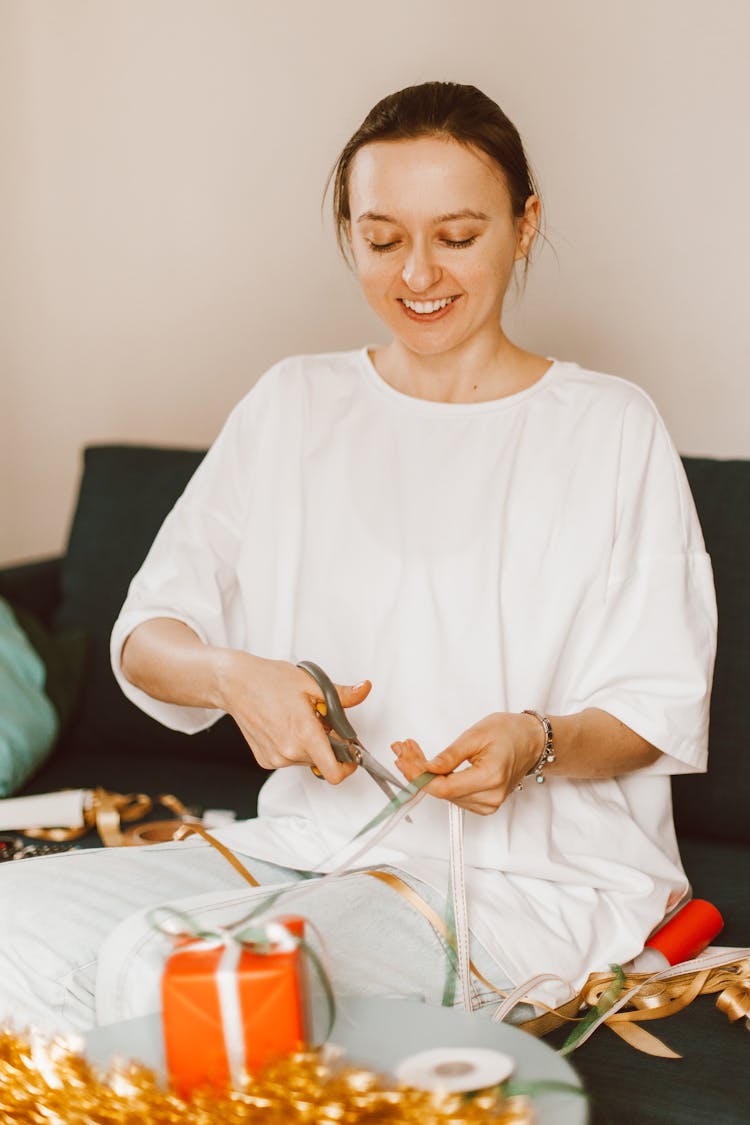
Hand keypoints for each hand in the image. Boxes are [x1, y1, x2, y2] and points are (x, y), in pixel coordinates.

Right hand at [216, 651, 371, 783]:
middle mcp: (289, 752)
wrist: (236, 684)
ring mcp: (275, 758)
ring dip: (310, 745)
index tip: (351, 754)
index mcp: (304, 734)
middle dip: (328, 744)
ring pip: (307, 760)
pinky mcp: (265, 760)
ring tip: (299, 719)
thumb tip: (363, 690)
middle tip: (319, 720)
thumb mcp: (312, 684)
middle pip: (323, 761)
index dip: (348, 766)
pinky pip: (290, 760)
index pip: (334, 772)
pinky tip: (285, 726)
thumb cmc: (269, 680)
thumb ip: (343, 695)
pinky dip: (294, 747)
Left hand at [392, 712, 543, 814]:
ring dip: (425, 774)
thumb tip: (428, 768)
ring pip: (445, 794)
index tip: (403, 761)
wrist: (531, 741)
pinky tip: (427, 765)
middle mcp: (490, 797)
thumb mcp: (476, 734)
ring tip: (412, 752)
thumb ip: (451, 755)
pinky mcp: (484, 804)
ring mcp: (488, 804)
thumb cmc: (510, 732)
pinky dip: (438, 780)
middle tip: (402, 750)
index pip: (444, 788)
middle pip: (442, 791)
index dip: (419, 776)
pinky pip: (453, 795)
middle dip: (418, 771)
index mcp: (490, 778)